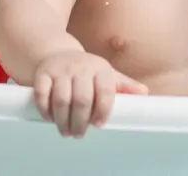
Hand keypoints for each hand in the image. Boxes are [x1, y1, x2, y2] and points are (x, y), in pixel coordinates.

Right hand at [31, 51, 147, 137]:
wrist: (59, 53)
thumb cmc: (87, 70)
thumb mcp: (107, 74)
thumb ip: (124, 86)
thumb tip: (144, 93)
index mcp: (101, 69)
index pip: (105, 91)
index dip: (103, 110)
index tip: (99, 124)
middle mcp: (81, 68)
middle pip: (82, 99)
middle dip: (80, 121)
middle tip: (79, 134)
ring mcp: (61, 70)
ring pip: (62, 99)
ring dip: (63, 120)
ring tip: (66, 131)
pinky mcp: (43, 73)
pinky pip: (42, 94)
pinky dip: (45, 110)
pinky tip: (50, 118)